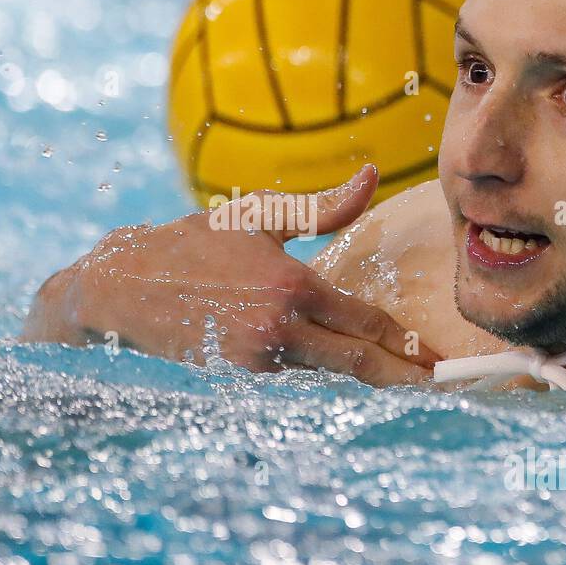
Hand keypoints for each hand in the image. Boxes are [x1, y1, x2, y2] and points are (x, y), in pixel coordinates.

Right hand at [21, 165, 439, 384]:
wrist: (124, 288)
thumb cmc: (192, 243)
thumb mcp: (258, 216)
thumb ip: (322, 208)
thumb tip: (372, 177)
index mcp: (292, 286)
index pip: (369, 323)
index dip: (410, 345)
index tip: (439, 360)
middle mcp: (280, 330)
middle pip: (360, 364)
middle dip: (405, 378)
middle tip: (442, 387)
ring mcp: (259, 360)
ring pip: (329, 374)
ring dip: (366, 377)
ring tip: (407, 386)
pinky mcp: (240, 376)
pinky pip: (296, 375)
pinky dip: (322, 374)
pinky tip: (345, 378)